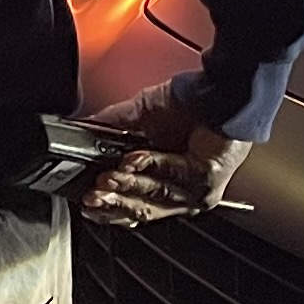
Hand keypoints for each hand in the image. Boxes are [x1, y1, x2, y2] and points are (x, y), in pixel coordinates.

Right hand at [74, 81, 252, 229]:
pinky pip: (171, 177)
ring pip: (154, 198)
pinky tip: (136, 157)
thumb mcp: (140, 113)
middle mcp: (179, 191)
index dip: (108, 209)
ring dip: (128, 186)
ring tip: (110, 176)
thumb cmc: (190, 101)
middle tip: (94, 194)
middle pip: (142, 212)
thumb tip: (84, 128)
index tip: (87, 202)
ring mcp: (193, 189)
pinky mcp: (205, 180)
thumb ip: (113, 125)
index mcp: (162, 180)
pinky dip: (152, 164)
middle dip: (113, 203)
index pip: (132, 209)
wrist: (219, 91)